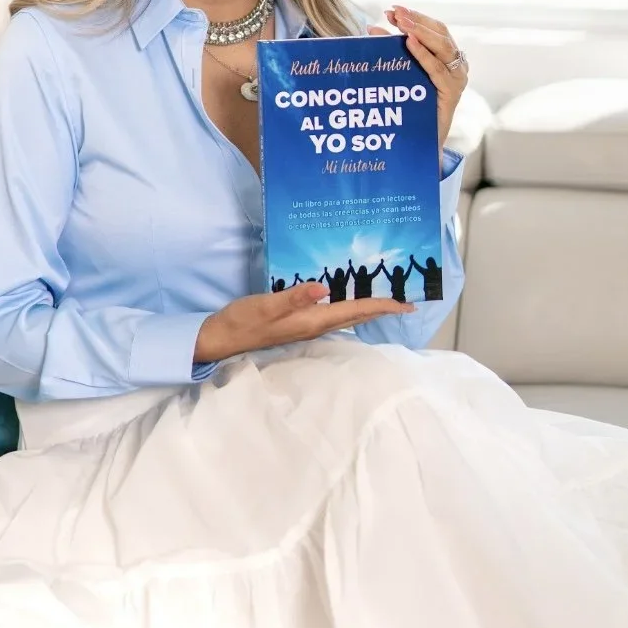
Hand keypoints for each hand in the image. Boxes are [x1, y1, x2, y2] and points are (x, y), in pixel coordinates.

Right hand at [194, 281, 409, 362]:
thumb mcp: (265, 305)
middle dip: (381, 310)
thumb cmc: (242, 320)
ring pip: (346, 318)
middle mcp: (314, 327)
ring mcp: (306, 327)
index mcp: (312, 321)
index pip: (355, 312)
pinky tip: (345, 301)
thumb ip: (294, 297)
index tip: (406, 305)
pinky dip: (348, 308)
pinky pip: (333, 316)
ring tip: (384, 301)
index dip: (381, 307)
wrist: (220, 339)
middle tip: (405, 303)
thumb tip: (323, 288)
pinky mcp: (297, 324)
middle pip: (356, 317)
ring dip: (366, 310)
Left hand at [375, 7, 468, 154]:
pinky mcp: (452, 93)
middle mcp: (457, 66)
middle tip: (394, 12)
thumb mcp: (402, 73)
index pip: (435, 29)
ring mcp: (458, 79)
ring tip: (401, 23)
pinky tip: (409, 42)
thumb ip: (393, 52)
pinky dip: (423, 54)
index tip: (393, 9)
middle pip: (440, 33)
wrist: (421, 141)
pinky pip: (437, 70)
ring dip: (419, 32)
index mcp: (448, 58)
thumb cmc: (410, 107)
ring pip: (442, 47)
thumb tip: (371, 28)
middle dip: (416, 20)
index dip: (416, 17)